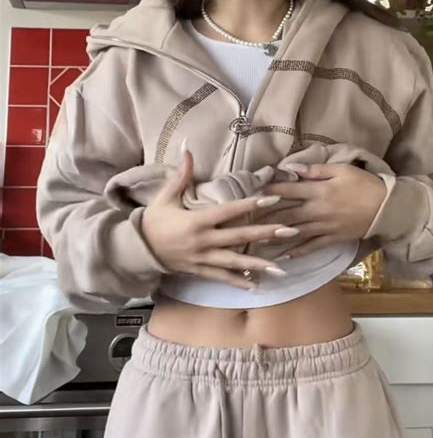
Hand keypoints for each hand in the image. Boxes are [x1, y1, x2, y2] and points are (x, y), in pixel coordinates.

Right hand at [141, 149, 297, 288]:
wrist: (137, 250)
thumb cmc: (153, 221)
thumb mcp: (165, 197)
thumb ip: (181, 176)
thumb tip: (188, 150)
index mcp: (197, 221)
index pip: (229, 211)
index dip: (251, 203)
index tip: (272, 198)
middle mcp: (203, 241)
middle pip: (239, 237)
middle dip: (265, 234)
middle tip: (290, 231)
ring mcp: (203, 258)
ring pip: (235, 262)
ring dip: (259, 265)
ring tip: (281, 268)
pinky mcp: (200, 271)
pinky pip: (222, 277)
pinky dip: (239, 282)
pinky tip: (257, 286)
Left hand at [262, 163, 386, 257]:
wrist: (386, 208)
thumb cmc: (364, 184)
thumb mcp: (341, 170)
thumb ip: (316, 170)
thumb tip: (292, 168)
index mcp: (318, 191)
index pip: (287, 191)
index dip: (269, 191)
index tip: (252, 192)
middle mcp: (317, 210)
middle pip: (286, 214)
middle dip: (265, 217)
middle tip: (247, 220)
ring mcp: (324, 227)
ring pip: (294, 232)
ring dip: (275, 236)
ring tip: (256, 240)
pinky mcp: (332, 239)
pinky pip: (312, 247)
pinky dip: (297, 252)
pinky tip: (283, 256)